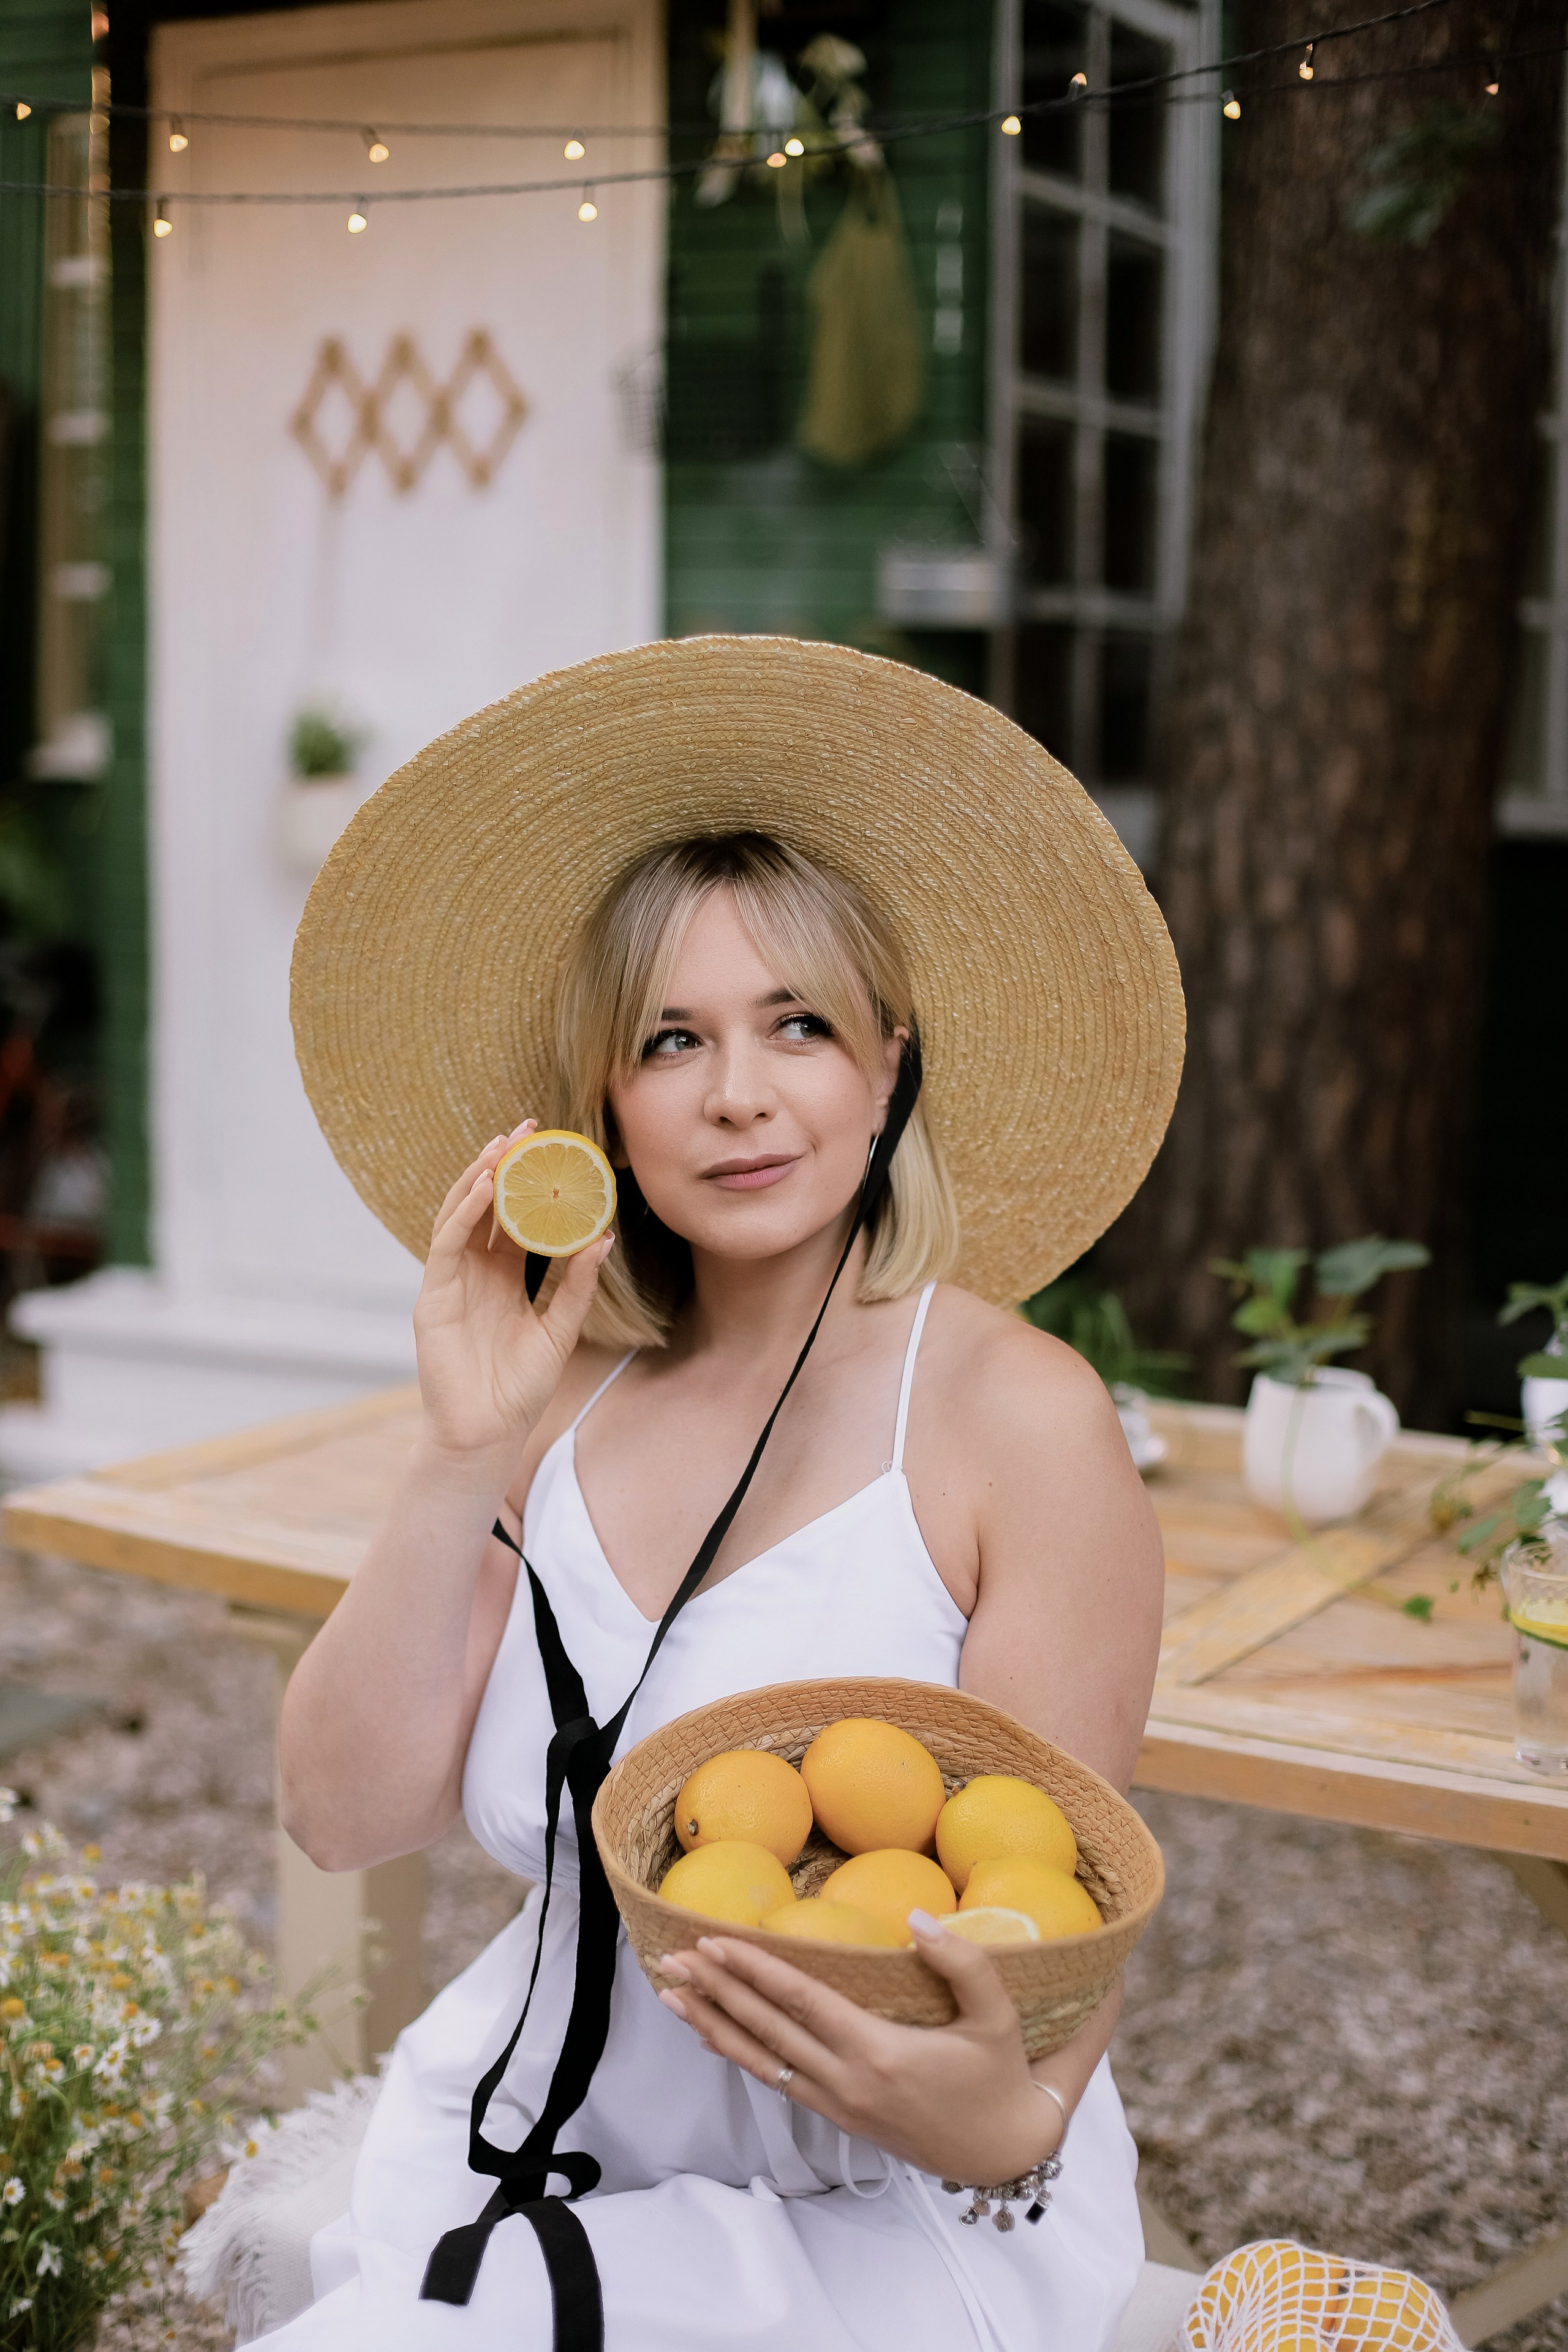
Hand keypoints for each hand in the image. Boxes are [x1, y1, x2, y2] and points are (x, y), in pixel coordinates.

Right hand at [412, 1122, 613, 1469]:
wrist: (488, 1432)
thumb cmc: (520, 1388)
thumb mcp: (560, 1329)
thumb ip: (577, 1284)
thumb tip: (603, 1237)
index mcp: (505, 1277)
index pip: (516, 1219)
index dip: (531, 1185)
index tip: (554, 1150)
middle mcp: (476, 1272)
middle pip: (487, 1207)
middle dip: (503, 1167)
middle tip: (528, 1128)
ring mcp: (452, 1281)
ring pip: (461, 1216)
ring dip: (478, 1178)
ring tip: (501, 1145)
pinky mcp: (434, 1296)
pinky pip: (447, 1244)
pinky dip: (462, 1212)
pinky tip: (482, 1187)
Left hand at [656, 1913, 1060, 2183]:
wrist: (1006, 2151)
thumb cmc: (1000, 2077)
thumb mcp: (997, 2016)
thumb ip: (962, 1962)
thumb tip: (917, 1917)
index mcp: (878, 2053)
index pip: (802, 2002)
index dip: (755, 1971)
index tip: (714, 1942)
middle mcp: (847, 2082)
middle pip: (767, 2031)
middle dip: (717, 1992)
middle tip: (672, 1958)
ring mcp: (840, 2104)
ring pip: (762, 2061)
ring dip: (715, 2025)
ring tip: (673, 1996)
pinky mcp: (841, 2117)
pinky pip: (779, 2081)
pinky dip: (742, 2056)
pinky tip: (716, 2037)